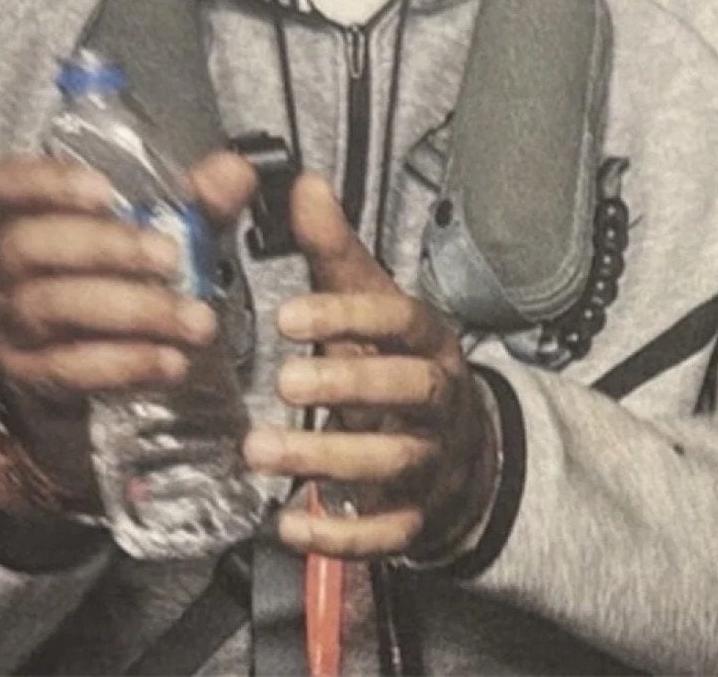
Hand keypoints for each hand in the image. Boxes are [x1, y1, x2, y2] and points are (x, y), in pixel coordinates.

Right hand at [0, 151, 254, 501]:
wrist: (95, 342)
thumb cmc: (123, 265)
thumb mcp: (164, 223)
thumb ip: (198, 197)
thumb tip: (235, 172)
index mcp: (29, 212)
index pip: (11, 184)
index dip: (50, 183)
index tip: (104, 191)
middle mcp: (9, 263)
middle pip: (36, 246)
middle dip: (108, 249)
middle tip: (170, 258)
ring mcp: (13, 319)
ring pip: (56, 308)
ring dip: (133, 312)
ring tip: (194, 320)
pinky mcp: (30, 370)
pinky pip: (70, 367)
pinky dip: (126, 363)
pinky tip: (171, 360)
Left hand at [243, 173, 497, 560]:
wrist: (460, 451)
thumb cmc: (397, 362)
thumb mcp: (371, 303)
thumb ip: (334, 252)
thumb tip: (304, 183)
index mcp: (429, 339)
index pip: (401, 321)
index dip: (350, 316)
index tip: (288, 315)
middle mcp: (439, 398)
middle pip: (409, 390)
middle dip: (349, 384)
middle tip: (282, 380)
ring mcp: (432, 460)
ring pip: (393, 462)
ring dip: (327, 458)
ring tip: (258, 451)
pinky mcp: (415, 517)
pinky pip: (386, 533)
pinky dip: (341, 534)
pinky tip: (288, 525)